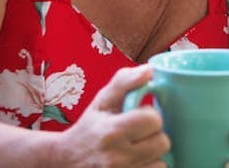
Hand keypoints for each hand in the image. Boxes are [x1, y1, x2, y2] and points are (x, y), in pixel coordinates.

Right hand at [54, 65, 169, 166]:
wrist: (65, 162)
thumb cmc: (89, 128)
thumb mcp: (101, 101)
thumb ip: (124, 81)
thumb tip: (149, 70)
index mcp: (111, 131)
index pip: (153, 120)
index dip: (149, 116)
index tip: (138, 117)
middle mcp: (117, 157)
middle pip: (162, 143)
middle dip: (153, 136)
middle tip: (138, 134)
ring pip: (161, 162)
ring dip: (152, 155)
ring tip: (136, 149)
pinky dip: (148, 167)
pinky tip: (135, 161)